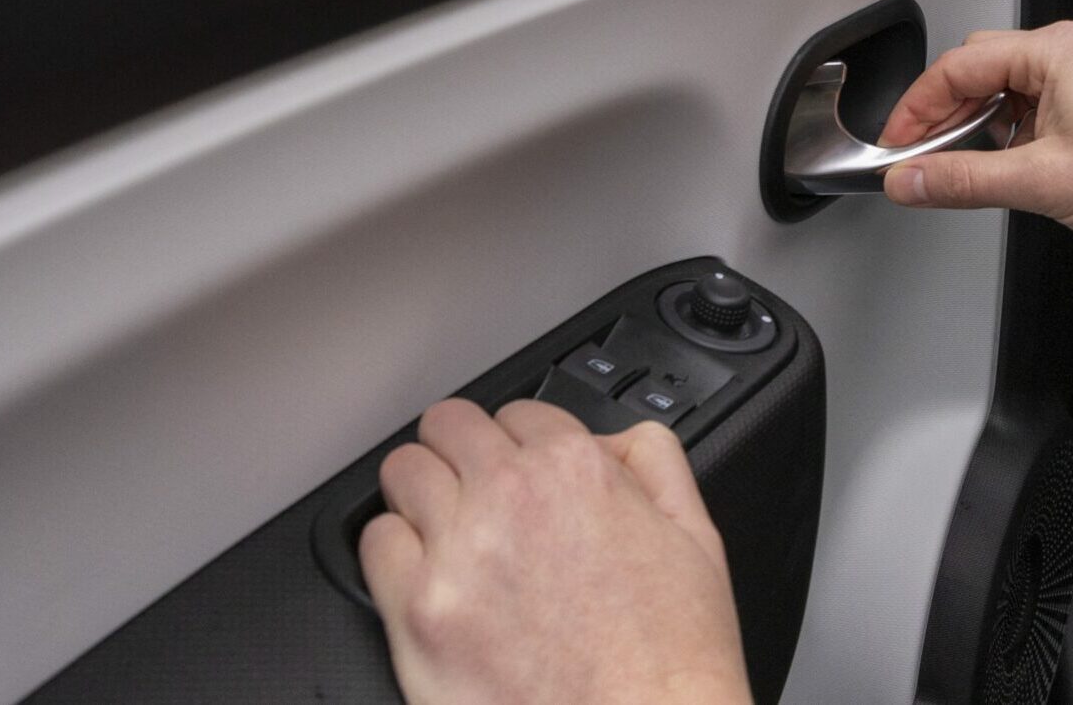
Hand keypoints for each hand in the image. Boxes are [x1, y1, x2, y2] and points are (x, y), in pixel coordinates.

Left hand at [360, 398, 752, 704]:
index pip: (518, 411)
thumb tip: (612, 440)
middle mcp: (510, 497)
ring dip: (424, 495)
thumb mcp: (695, 534)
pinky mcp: (420, 616)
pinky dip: (394, 554)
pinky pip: (376, 545)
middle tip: (475, 490)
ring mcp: (458, 554)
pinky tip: (426, 579)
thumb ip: (652, 460)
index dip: (524, 445)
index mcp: (575, 468)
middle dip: (463, 452)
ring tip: (446, 532)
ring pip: (403, 472)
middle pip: (448, 425)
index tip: (523, 473)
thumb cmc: (672, 661)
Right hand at [878, 21, 1072, 281]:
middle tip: (918, 159)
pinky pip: (1037, 109)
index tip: (895, 147)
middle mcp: (1072, 53)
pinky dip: (1011, 137)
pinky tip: (1008, 171)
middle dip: (943, 115)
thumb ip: (962, 179)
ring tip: (961, 170)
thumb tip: (910, 180)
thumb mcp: (1042, 183)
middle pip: (978, 70)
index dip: (916, 109)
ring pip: (1007, 91)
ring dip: (978, 128)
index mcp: (1055, 50)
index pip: (957, 67)